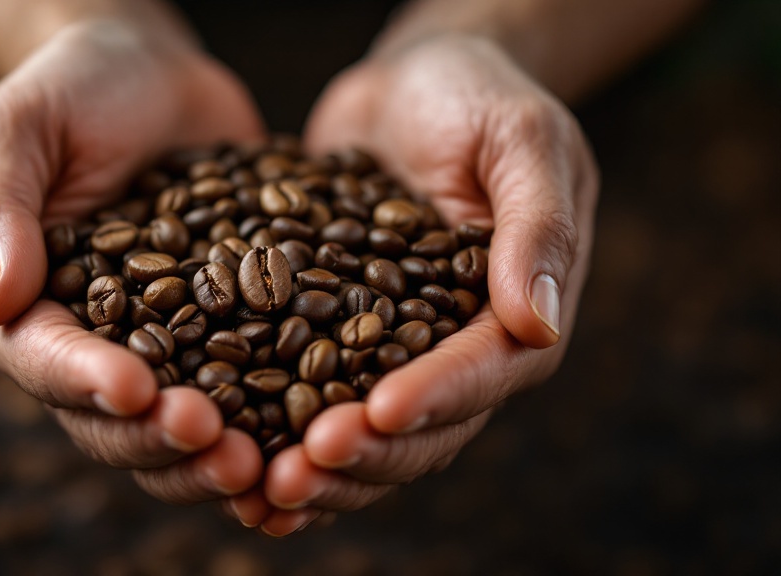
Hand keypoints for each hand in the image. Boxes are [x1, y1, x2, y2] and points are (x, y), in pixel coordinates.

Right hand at [0, 21, 265, 504]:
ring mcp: (166, 345)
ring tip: (269, 463)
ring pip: (181, 426)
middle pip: (117, 420)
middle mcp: (97, 341)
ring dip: (219, 454)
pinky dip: (274, 421)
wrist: (155, 74)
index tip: (139, 390)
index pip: (47, 361)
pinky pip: (248, 387)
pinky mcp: (228, 330)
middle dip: (166, 442)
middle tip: (223, 450)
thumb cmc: (75, 89)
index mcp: (32, 305)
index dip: (89, 384)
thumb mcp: (20, 126)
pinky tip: (316, 433)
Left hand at [229, 35, 598, 534]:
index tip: (379, 413)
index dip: (435, 398)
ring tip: (264, 490)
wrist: (412, 83)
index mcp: (514, 312)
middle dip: (365, 454)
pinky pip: (315, 397)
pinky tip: (240, 466)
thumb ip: (537, 225)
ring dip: (320, 469)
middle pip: (422, 428)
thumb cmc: (476, 96)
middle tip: (300, 472)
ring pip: (367, 433)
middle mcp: (457, 347)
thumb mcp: (521, 139)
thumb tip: (540, 323)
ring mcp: (397, 349)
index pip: (482, 372)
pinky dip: (282, 439)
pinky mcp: (339, 335)